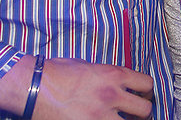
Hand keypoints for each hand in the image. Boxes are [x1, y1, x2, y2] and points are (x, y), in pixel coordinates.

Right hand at [33, 58, 153, 119]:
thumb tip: (119, 83)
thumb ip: (108, 75)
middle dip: (142, 113)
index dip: (146, 92)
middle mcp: (111, 94)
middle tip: (135, 115)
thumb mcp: (89, 66)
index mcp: (113, 75)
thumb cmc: (57, 73)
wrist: (34, 86)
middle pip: (145, 109)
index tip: (142, 96)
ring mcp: (100, 114)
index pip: (147, 84)